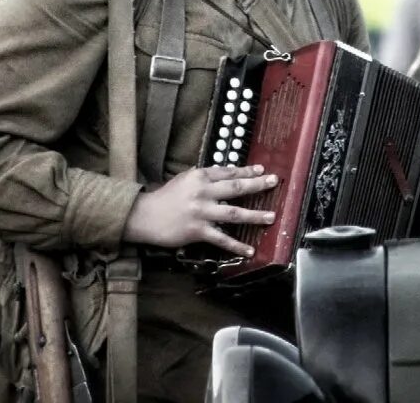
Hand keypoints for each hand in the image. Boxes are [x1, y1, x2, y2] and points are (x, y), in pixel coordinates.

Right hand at [123, 165, 278, 256]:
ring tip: (271, 216)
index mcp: (199, 177)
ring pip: (234, 213)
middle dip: (257, 185)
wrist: (145, 216)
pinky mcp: (198, 231)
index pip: (228, 172)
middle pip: (236, 188)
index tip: (262, 169)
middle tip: (274, 182)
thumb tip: (223, 172)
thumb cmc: (164, 197)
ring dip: (255, 215)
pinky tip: (250, 250)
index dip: (247, 170)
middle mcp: (203, 192)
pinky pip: (222, 239)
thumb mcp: (183, 179)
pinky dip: (236, 245)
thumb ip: (203, 176)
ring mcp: (202, 212)